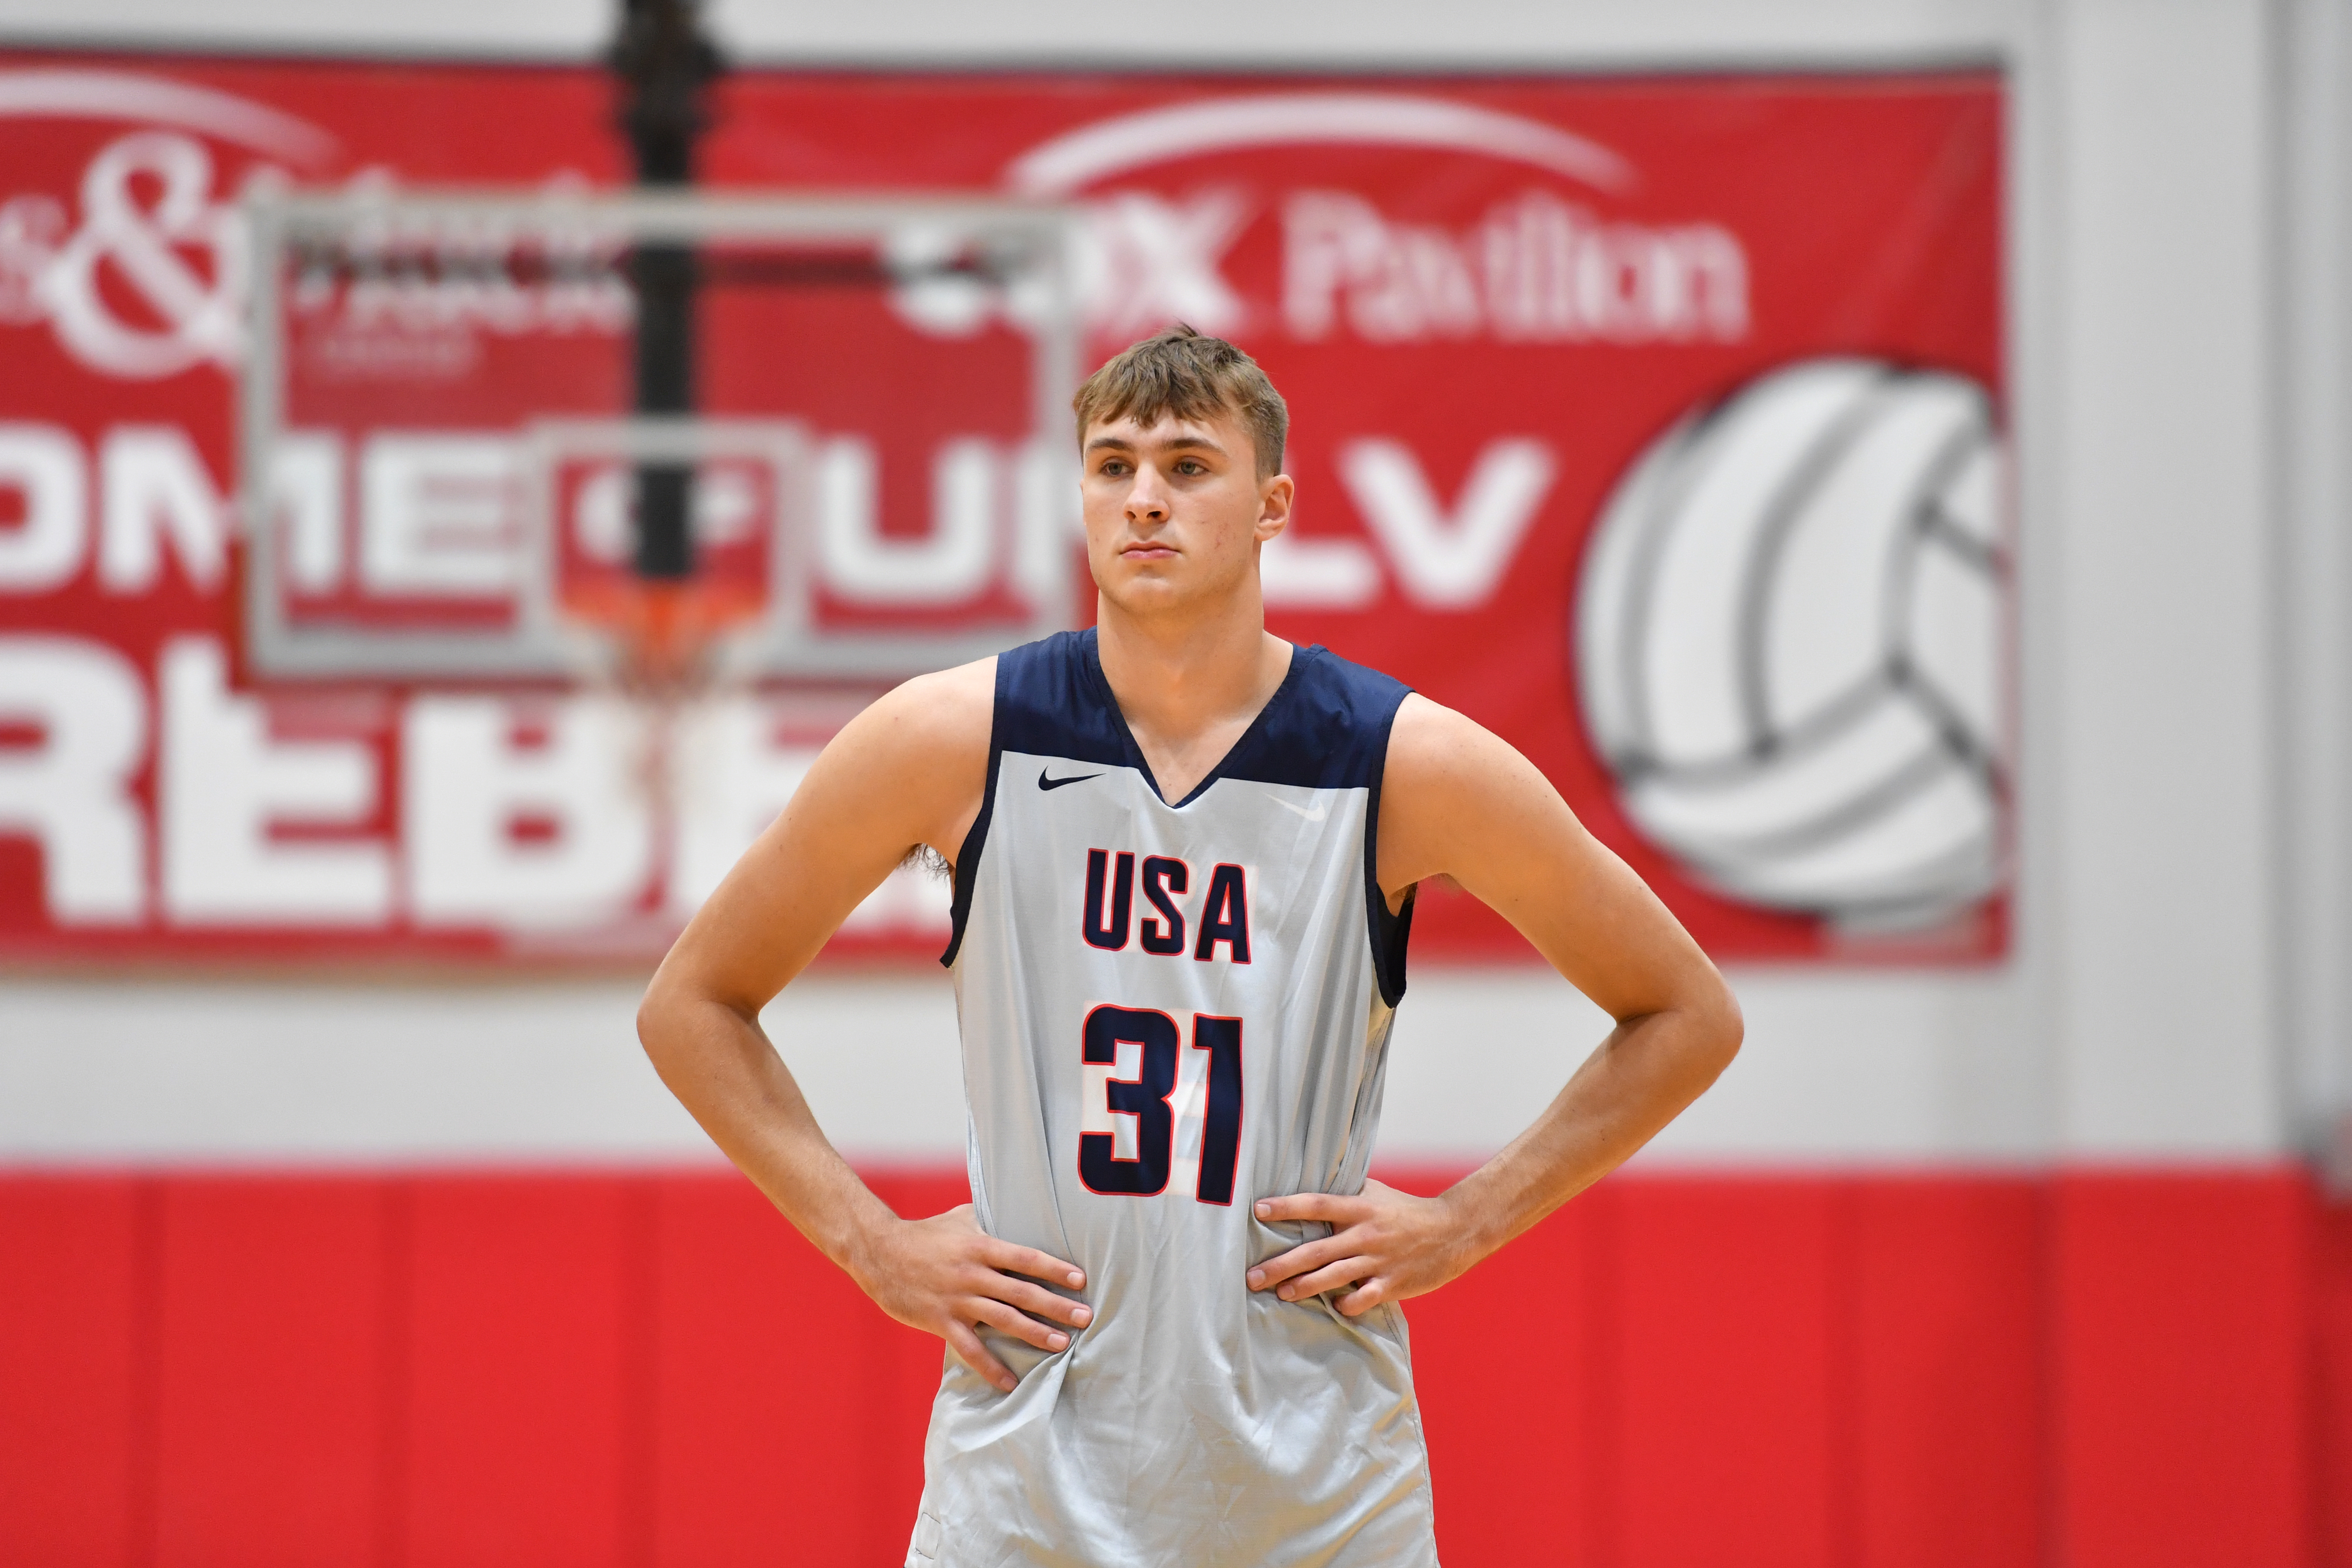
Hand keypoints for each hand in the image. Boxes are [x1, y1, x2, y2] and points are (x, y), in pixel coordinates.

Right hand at [850, 1204, 1090, 1392]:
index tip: (1081, 1280)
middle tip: (1085, 1317)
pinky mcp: (940, 1321)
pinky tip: (1011, 1382)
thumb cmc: (925, 1233)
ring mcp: (957, 1299)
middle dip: (1056, 1306)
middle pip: (1021, 1292)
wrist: (879, 1252)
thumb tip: (1019, 1208)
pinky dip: (991, 1367)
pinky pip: (970, 1349)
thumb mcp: (960, 1217)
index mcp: (980, 1245)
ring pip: (1002, 1320)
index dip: (1055, 1269)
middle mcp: (972, 1273)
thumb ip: (990, 1219)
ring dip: (1034, 1334)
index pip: (1026, 1258)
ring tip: (1061, 1345)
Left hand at [1246, 1179, 1479, 1317]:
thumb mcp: (1376, 1192)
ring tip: (1279, 1294)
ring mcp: (1379, 1260)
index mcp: (1360, 1208)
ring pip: (1334, 1276)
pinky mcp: (1393, 1283)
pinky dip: (1347, 1304)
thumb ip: (1345, 1192)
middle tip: (1252, 1275)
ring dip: (1304, 1287)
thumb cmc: (1407, 1210)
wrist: (1454, 1230)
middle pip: (1316, 1250)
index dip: (1287, 1206)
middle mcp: (1366, 1234)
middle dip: (1281, 1264)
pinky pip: (1363, 1298)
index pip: (1317, 1204)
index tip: (1258, 1209)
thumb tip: (1311, 1179)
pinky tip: (1335, 1307)